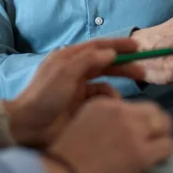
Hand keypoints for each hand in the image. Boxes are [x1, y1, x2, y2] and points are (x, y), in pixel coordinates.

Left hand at [5, 38, 146, 148]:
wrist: (28, 127)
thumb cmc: (45, 95)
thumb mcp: (65, 72)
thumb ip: (88, 59)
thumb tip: (110, 52)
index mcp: (69, 58)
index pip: (98, 47)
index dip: (118, 45)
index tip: (138, 47)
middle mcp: (75, 72)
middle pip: (105, 64)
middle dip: (124, 66)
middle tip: (143, 71)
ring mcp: (78, 91)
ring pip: (105, 85)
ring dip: (115, 89)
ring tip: (120, 101)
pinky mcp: (81, 108)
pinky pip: (100, 102)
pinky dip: (107, 104)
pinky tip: (109, 110)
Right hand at [42, 97, 172, 172]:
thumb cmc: (67, 156)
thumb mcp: (83, 123)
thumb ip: (104, 120)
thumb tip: (123, 130)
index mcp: (104, 104)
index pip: (135, 106)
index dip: (139, 120)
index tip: (137, 131)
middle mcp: (121, 112)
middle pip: (154, 110)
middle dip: (156, 124)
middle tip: (153, 138)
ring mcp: (133, 131)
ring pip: (165, 124)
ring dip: (162, 136)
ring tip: (156, 149)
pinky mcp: (141, 153)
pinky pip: (167, 145)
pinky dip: (165, 152)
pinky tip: (156, 160)